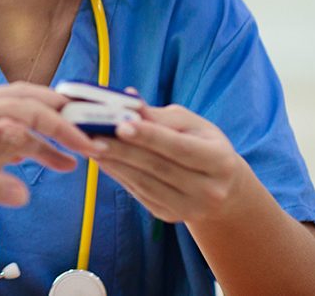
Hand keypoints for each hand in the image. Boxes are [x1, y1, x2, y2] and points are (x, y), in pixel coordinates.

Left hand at [0, 83, 104, 207]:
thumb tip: (24, 194)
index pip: (31, 113)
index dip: (64, 131)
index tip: (90, 149)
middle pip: (27, 99)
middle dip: (61, 117)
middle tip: (90, 136)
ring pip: (12, 108)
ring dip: (41, 126)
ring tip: (65, 158)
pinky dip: (17, 130)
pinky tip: (22, 145)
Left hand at [92, 102, 249, 224]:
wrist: (223, 189)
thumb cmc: (204, 145)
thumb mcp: (193, 125)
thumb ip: (160, 116)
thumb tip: (127, 99)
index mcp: (220, 161)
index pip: (180, 148)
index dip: (150, 136)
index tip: (121, 125)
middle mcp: (209, 190)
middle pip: (158, 167)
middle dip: (122, 149)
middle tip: (93, 134)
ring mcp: (189, 208)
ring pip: (144, 183)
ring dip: (114, 163)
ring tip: (92, 144)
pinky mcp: (170, 216)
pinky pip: (138, 192)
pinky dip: (118, 174)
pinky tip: (103, 159)